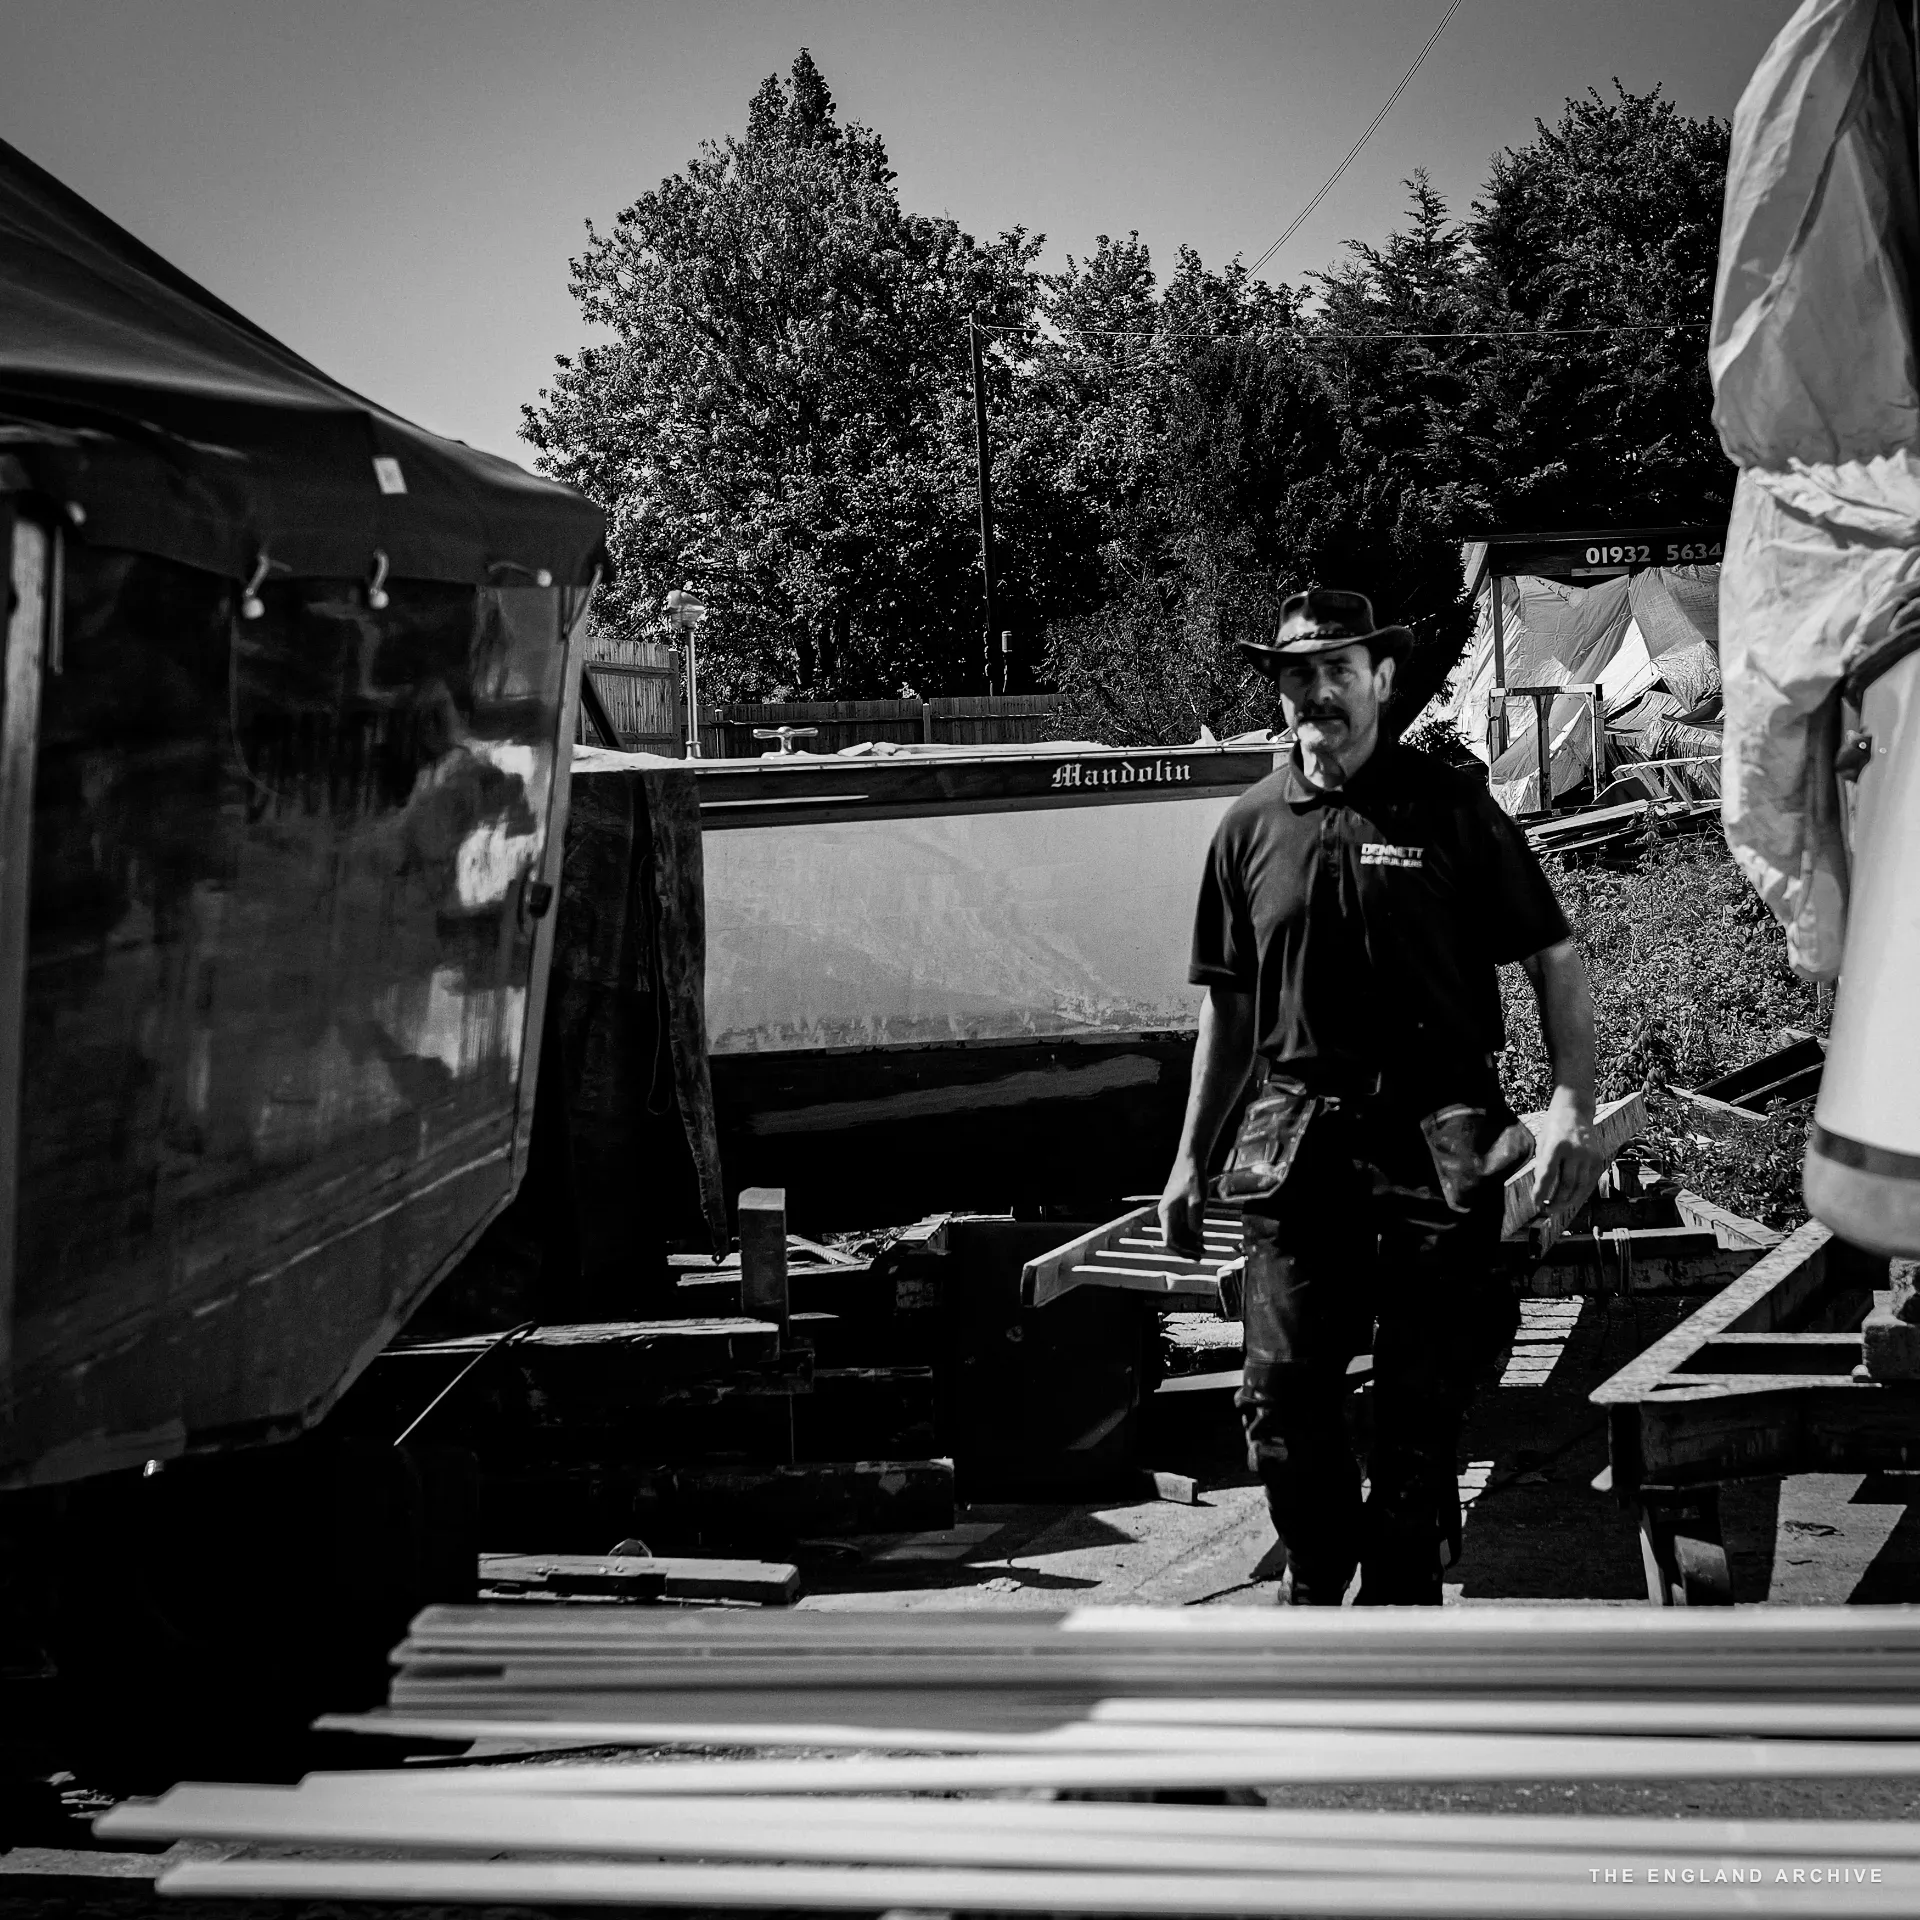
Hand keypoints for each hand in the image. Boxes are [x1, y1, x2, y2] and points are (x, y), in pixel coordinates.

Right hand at [1158, 1156, 1206, 1257]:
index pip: (1170, 1240)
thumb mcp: (1198, 1198)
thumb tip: (1195, 1233)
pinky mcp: (1179, 1208)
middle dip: (1187, 1249)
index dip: (1182, 1251)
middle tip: (1203, 1255)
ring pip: (1179, 1233)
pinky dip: (1192, 1234)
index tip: (1196, 1255)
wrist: (1191, 1160)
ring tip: (1204, 1248)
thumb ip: (1196, 1218)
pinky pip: (1183, 1226)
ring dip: (1190, 1243)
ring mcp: (1173, 1211)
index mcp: (1167, 1212)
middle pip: (1174, 1239)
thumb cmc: (1193, 1177)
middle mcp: (1167, 1214)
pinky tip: (1202, 1238)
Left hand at [1531, 1092, 1605, 1218]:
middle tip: (1546, 1210)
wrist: (1575, 1109)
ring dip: (1568, 1201)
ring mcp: (1589, 1155)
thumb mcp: (1542, 1142)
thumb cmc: (1554, 1126)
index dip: (1541, 1192)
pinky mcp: (1597, 1158)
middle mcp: (1575, 1151)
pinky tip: (1572, 1199)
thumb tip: (1542, 1189)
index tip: (1535, 1204)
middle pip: (1566, 1185)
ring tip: (1557, 1208)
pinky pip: (1590, 1182)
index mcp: (1556, 1145)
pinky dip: (1581, 1193)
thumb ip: (1543, 1164)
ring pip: (1580, 1187)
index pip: (1547, 1175)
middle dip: (1556, 1201)